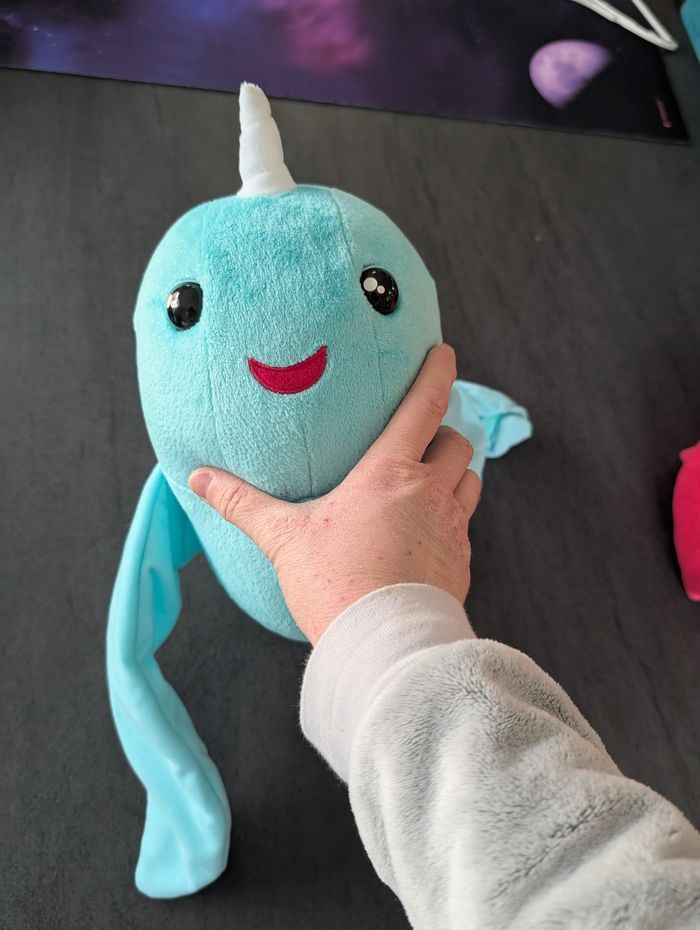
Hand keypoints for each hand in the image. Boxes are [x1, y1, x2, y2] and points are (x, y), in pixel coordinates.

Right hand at [189, 344, 480, 644]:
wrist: (383, 644)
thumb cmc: (334, 585)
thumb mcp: (284, 538)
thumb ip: (242, 504)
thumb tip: (199, 478)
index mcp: (389, 473)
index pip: (425, 405)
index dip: (438, 372)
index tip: (445, 352)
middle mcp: (430, 492)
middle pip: (457, 442)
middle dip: (445, 432)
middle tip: (426, 436)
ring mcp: (452, 528)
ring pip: (470, 480)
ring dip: (456, 472)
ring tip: (433, 478)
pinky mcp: (461, 563)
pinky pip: (467, 525)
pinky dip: (455, 516)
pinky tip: (430, 532)